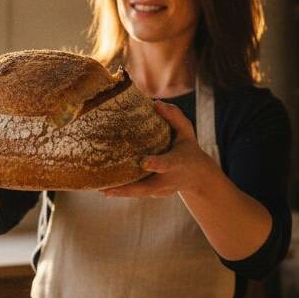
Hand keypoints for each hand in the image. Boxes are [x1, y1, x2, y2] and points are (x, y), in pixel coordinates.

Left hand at [102, 101, 219, 198]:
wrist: (198, 178)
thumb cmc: (188, 150)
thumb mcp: (187, 132)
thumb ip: (175, 117)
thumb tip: (156, 103)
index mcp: (176, 163)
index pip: (166, 163)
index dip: (156, 163)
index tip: (144, 163)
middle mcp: (167, 180)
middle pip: (147, 187)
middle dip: (128, 189)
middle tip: (107, 190)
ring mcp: (160, 191)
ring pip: (139, 193)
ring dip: (120, 192)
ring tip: (100, 189)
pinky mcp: (153, 195)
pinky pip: (136, 192)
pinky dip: (121, 191)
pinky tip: (104, 187)